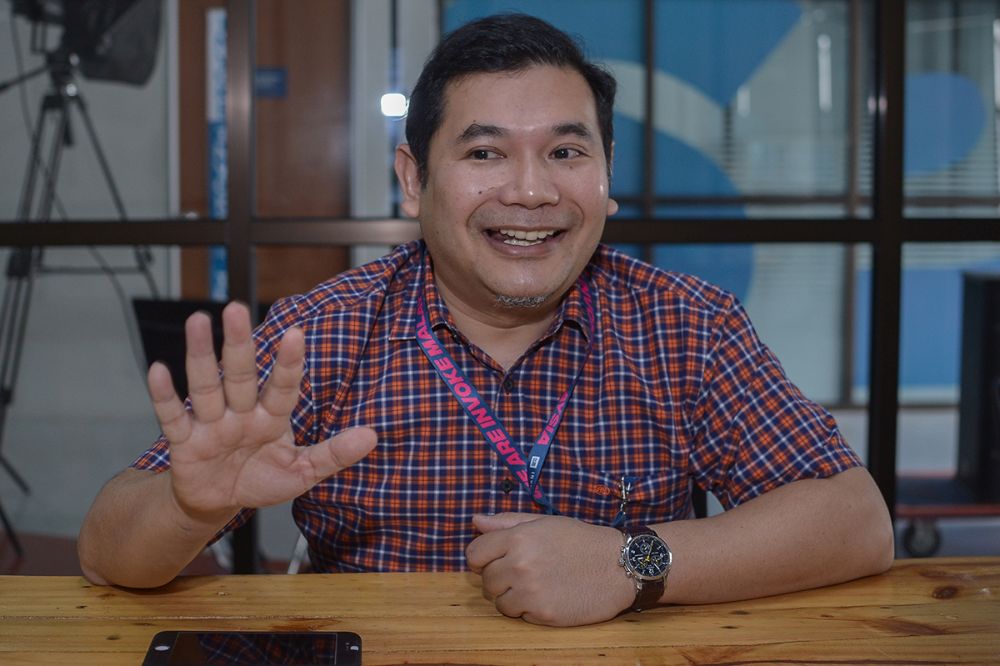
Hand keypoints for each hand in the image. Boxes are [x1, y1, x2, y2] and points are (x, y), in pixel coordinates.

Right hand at [147, 301, 376, 525]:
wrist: (218, 504)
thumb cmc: (260, 480)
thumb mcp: (302, 472)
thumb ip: (334, 454)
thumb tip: (372, 436)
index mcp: (272, 417)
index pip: (282, 386)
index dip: (288, 363)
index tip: (295, 334)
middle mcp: (241, 412)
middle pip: (241, 374)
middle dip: (239, 343)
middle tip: (238, 307)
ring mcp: (212, 424)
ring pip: (207, 385)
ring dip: (201, 354)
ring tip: (198, 320)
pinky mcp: (184, 442)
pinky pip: (173, 416)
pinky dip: (164, 396)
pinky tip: (159, 370)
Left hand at [465, 513, 634, 625]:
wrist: (619, 566)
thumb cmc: (580, 541)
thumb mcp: (544, 522)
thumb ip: (506, 522)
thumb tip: (475, 522)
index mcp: (518, 537)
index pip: (474, 554)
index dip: (481, 559)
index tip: (494, 561)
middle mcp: (520, 564)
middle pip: (487, 580)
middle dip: (501, 577)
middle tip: (525, 572)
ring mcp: (530, 591)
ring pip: (499, 602)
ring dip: (512, 597)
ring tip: (537, 585)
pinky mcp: (542, 614)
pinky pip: (519, 616)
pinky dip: (529, 610)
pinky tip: (549, 596)